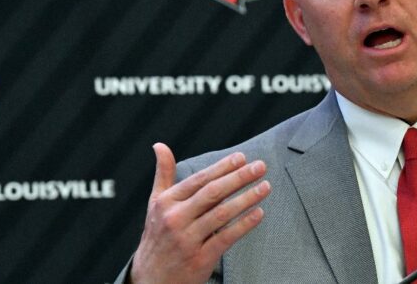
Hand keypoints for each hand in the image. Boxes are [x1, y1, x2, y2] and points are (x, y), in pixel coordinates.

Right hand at [130, 143, 270, 283]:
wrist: (151, 280)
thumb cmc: (158, 236)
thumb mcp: (156, 204)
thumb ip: (163, 174)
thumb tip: (160, 145)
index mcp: (166, 203)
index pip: (199, 180)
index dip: (222, 167)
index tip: (242, 157)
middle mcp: (175, 219)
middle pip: (213, 193)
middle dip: (239, 177)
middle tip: (261, 166)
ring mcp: (187, 240)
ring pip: (222, 214)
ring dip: (247, 198)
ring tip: (266, 186)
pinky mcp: (200, 259)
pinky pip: (226, 238)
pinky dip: (244, 224)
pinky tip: (259, 213)